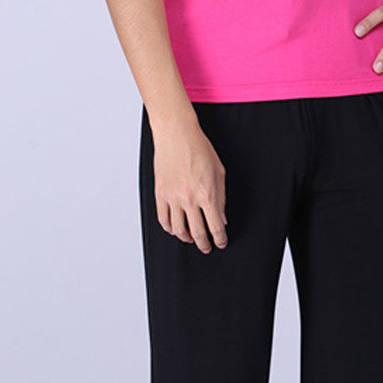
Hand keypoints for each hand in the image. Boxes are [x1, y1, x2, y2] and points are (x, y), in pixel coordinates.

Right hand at [151, 116, 227, 253]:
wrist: (177, 135)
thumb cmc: (199, 148)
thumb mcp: (219, 171)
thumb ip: (221, 198)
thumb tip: (222, 218)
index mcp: (207, 193)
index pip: (215, 226)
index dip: (220, 239)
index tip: (221, 242)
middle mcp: (189, 199)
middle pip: (197, 233)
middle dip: (204, 244)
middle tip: (207, 247)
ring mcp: (172, 198)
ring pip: (178, 230)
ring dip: (187, 238)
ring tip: (192, 238)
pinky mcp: (160, 194)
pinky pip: (163, 219)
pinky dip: (170, 229)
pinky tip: (176, 228)